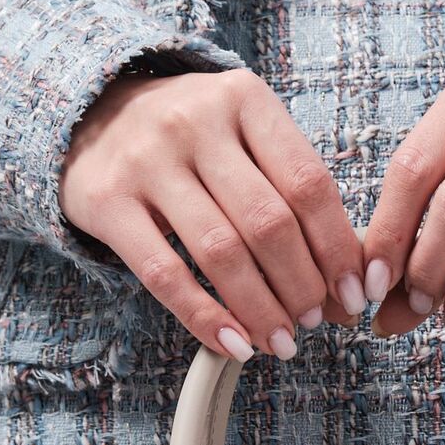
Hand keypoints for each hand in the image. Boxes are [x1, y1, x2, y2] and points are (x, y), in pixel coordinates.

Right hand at [60, 66, 366, 359]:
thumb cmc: (189, 138)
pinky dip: (205, 317)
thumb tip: (345, 281)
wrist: (89, 113)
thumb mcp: (242, 136)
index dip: (338, 247)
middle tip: (316, 322)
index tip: (355, 293)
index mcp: (244, 99)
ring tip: (281, 341)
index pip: (309, 183)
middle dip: (303, 285)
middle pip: (269, 222)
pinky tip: (232, 344)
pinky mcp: (107, 201)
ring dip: (260, 309)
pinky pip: (164, 274)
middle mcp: (195, 123)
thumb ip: (290, 192)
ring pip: (221, 251)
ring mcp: (147, 161)